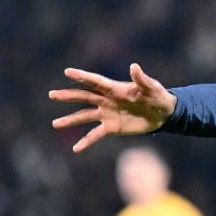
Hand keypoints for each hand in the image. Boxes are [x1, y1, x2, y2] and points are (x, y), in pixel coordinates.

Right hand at [49, 63, 176, 152]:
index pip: (96, 81)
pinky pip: (95, 135)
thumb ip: (142, 79)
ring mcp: (107, 114)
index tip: (67, 71)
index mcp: (115, 88)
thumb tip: (134, 66)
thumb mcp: (152, 88)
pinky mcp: (111, 127)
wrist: (164, 114)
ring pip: (85, 116)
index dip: (83, 76)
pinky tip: (75, 149)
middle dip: (68, 96)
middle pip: (84, 97)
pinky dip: (86, 141)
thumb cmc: (158, 97)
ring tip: (55, 124)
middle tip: (52, 95)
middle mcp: (107, 100)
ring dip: (70, 120)